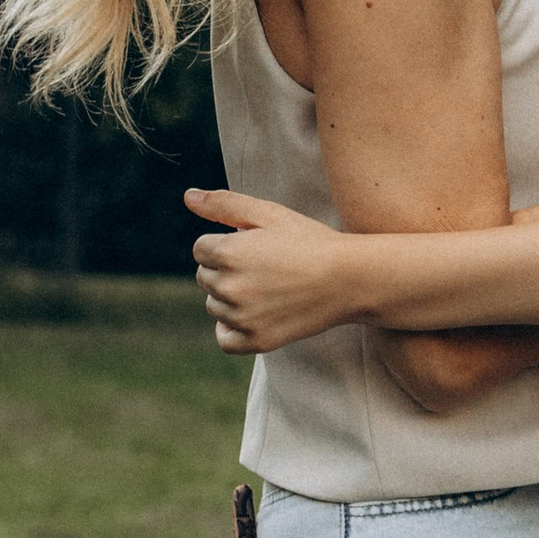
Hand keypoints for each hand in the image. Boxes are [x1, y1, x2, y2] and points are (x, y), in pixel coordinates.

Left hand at [186, 185, 362, 356]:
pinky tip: (252, 314)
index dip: (227, 244)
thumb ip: (224, 204)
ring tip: (267, 287)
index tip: (255, 246)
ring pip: (214, 306)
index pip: (201, 249)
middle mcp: (229, 287)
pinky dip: (231, 328)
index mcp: (227, 253)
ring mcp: (242, 317)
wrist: (350, 279)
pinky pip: (224, 338)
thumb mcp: (269, 213)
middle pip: (204, 277)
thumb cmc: (310, 241)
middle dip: (226, 269)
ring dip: (230, 297)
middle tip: (265, 266)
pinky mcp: (257, 340)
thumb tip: (188, 197)